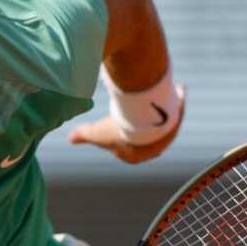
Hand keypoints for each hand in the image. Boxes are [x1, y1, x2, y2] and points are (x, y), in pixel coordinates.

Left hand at [68, 85, 185, 163]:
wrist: (142, 121)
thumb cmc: (118, 129)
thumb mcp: (96, 132)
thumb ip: (83, 134)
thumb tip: (70, 138)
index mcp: (134, 156)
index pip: (126, 149)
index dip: (121, 136)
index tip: (118, 123)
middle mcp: (153, 149)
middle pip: (145, 136)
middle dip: (140, 124)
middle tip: (134, 110)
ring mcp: (166, 137)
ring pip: (161, 123)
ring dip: (158, 111)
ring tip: (154, 97)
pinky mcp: (175, 123)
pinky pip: (174, 110)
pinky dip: (173, 100)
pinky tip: (170, 88)